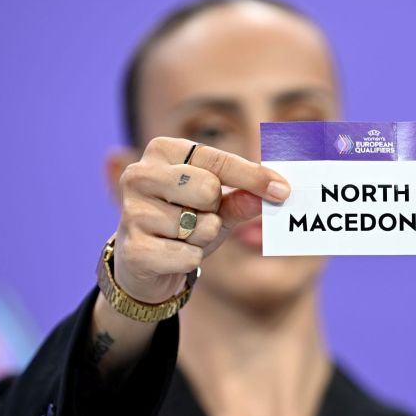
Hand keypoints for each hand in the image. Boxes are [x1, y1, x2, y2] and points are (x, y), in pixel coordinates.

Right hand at [114, 137, 290, 303]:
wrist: (143, 264)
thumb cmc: (184, 223)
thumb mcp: (218, 207)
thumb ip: (244, 197)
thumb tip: (276, 191)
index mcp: (162, 151)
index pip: (217, 160)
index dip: (253, 177)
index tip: (283, 190)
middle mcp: (140, 174)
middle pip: (209, 189)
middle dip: (214, 210)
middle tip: (198, 217)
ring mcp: (132, 211)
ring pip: (199, 225)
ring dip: (202, 238)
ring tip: (182, 238)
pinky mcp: (133, 249)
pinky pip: (187, 255)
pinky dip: (190, 260)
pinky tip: (171, 255)